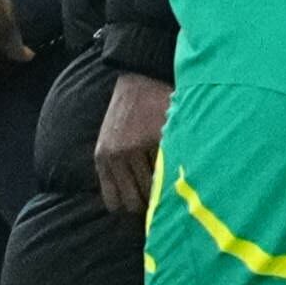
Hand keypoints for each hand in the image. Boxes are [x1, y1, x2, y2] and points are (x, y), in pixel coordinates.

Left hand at [95, 70, 169, 219]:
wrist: (141, 77)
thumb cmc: (129, 111)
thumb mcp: (111, 139)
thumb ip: (116, 167)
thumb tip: (132, 203)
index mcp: (103, 158)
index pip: (115, 202)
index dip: (132, 207)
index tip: (146, 205)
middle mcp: (116, 156)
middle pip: (136, 200)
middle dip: (151, 204)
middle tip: (165, 199)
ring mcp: (136, 148)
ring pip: (154, 186)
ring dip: (166, 187)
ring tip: (176, 184)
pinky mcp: (157, 138)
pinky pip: (168, 165)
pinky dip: (176, 169)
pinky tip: (182, 164)